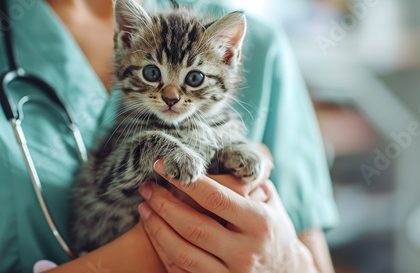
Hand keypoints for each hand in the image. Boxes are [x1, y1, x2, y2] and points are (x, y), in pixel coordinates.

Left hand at [138, 160, 316, 272]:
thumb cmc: (275, 230)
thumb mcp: (270, 201)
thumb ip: (246, 182)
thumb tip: (216, 158)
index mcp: (259, 222)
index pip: (215, 198)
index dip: (185, 181)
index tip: (162, 165)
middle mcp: (245, 251)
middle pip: (193, 226)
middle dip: (163, 204)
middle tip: (146, 188)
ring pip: (182, 253)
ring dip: (157, 229)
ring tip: (144, 209)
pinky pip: (182, 271)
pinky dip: (163, 252)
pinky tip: (155, 234)